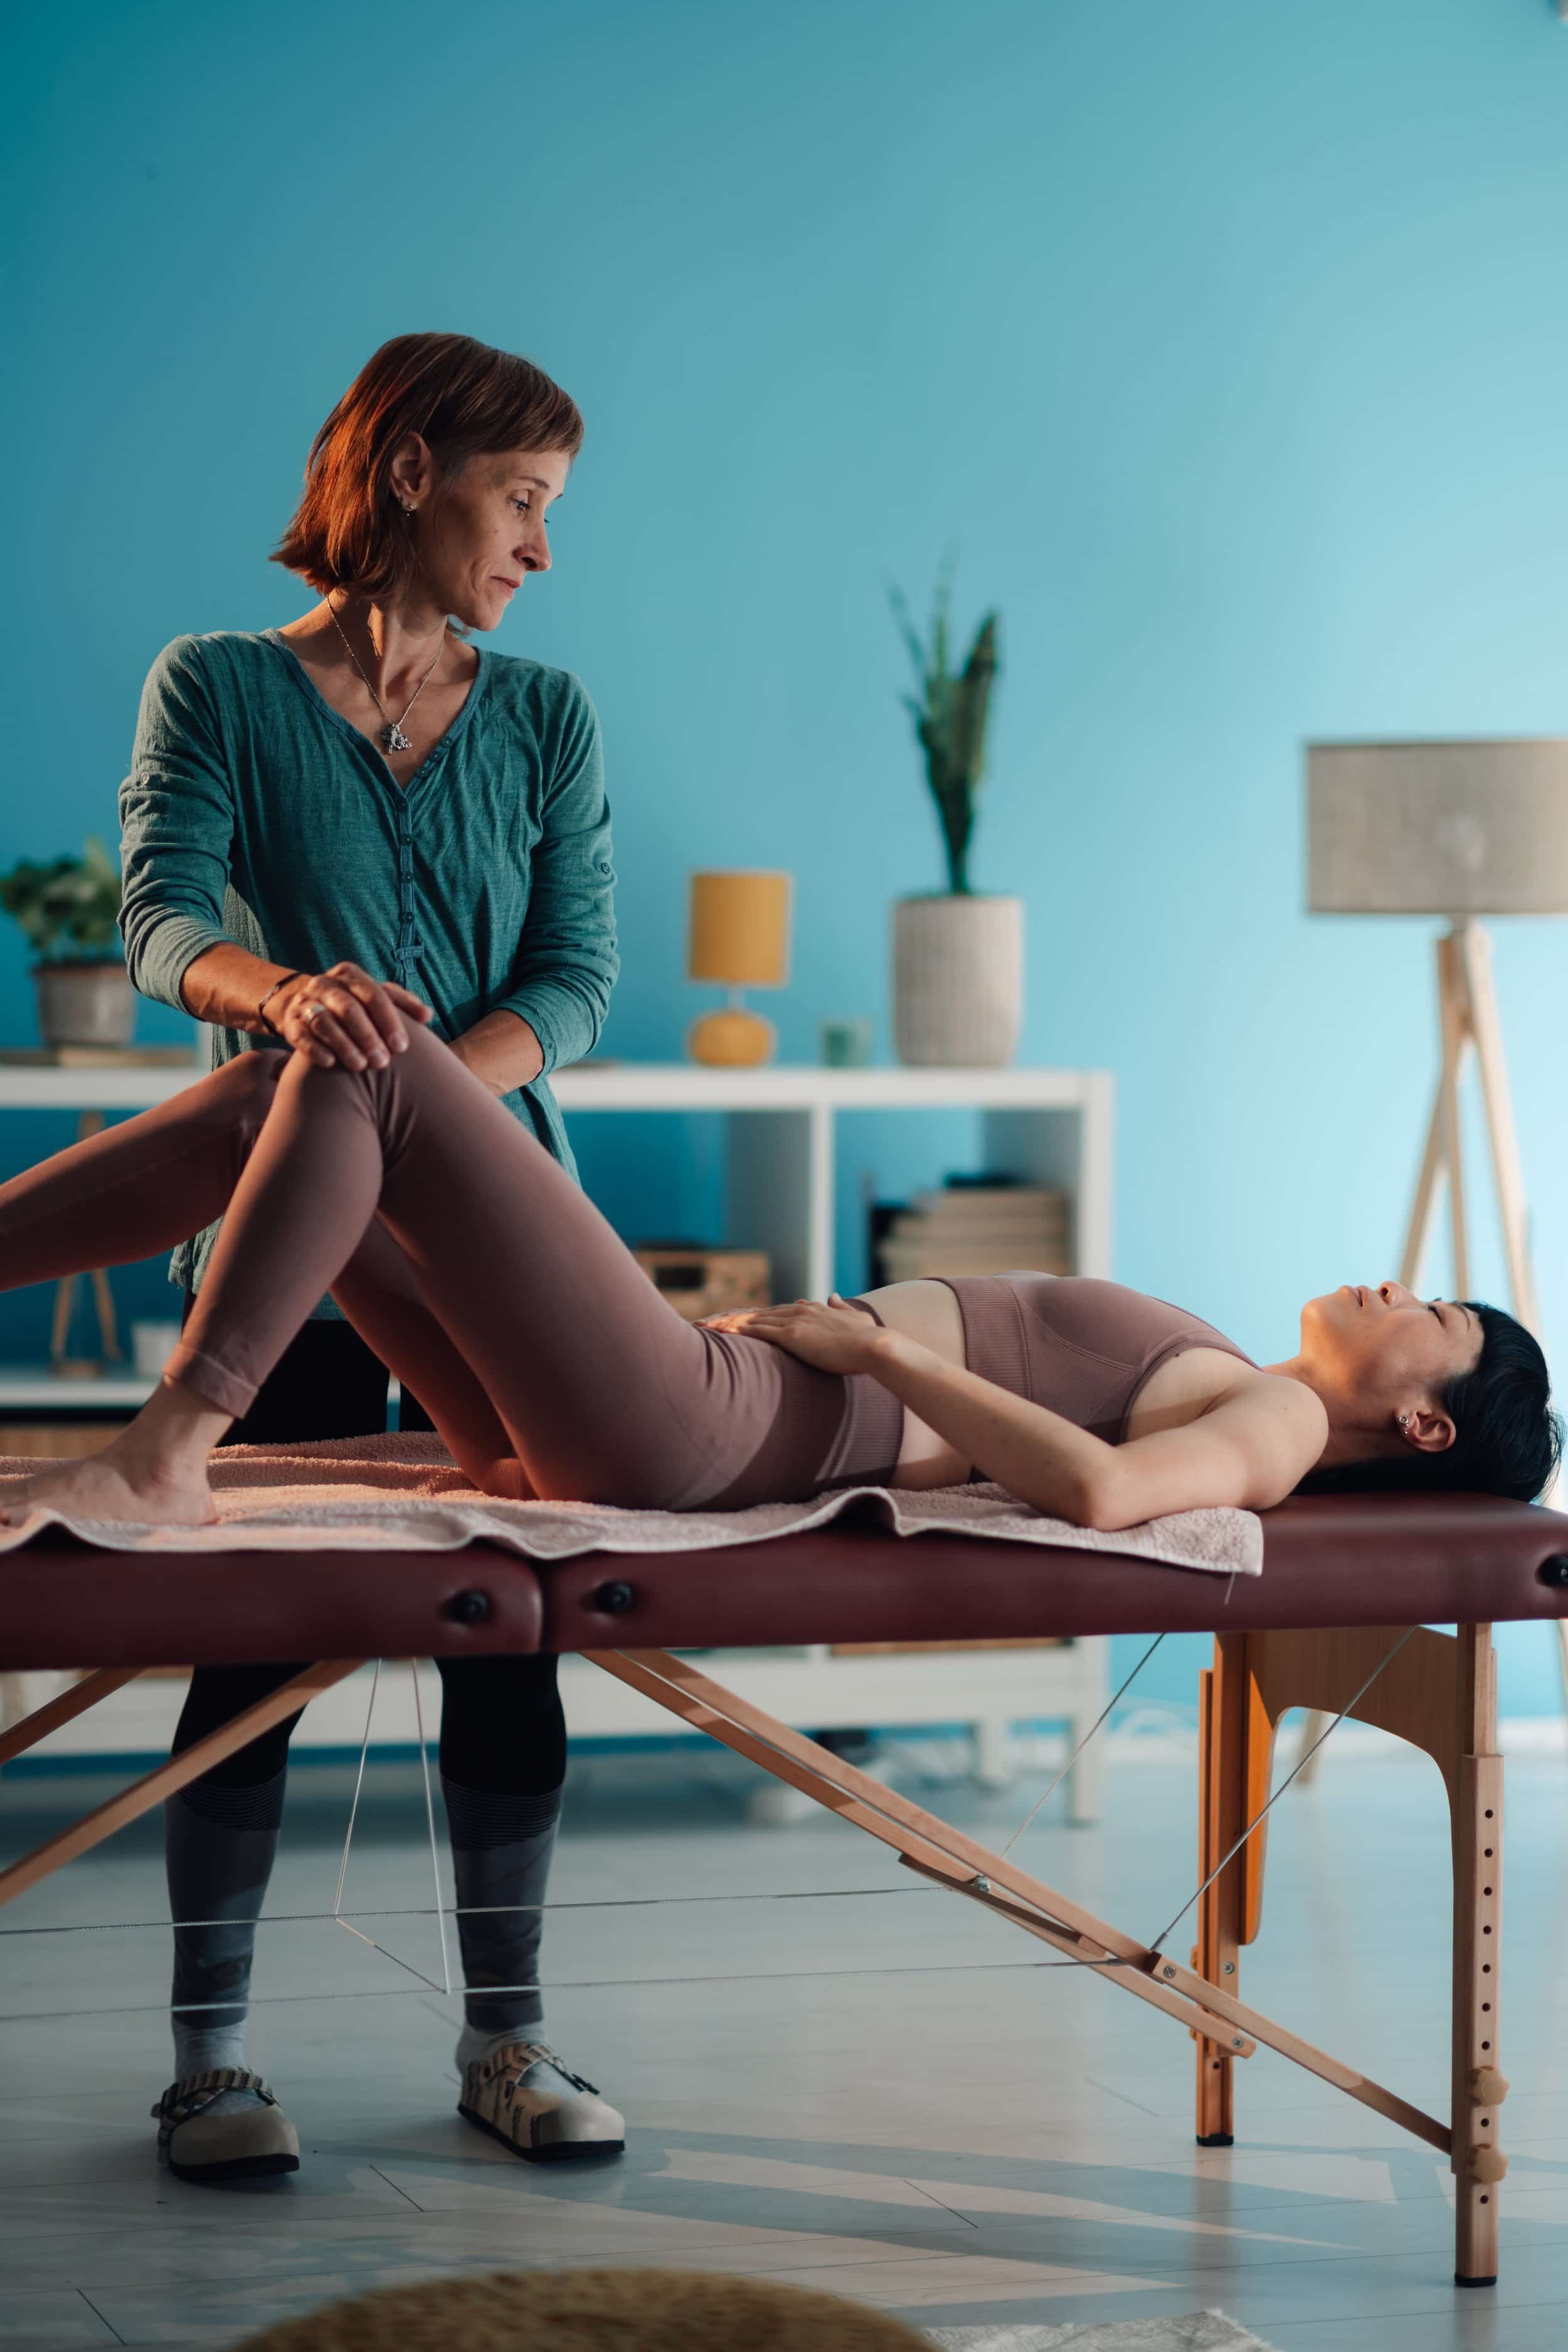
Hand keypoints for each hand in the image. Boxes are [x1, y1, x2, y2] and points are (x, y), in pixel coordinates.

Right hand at [266, 962, 433, 1070]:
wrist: (304, 1006)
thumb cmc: (352, 1005)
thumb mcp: (374, 998)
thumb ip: (401, 1004)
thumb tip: (427, 1015)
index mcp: (350, 975)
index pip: (374, 995)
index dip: (389, 1021)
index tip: (401, 1047)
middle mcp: (325, 984)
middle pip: (349, 1008)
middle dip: (367, 1036)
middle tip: (382, 1063)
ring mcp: (305, 1002)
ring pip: (324, 1021)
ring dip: (343, 1045)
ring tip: (360, 1066)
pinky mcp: (289, 1023)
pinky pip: (300, 1035)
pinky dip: (315, 1049)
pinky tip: (330, 1063)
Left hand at [702, 1294, 882, 1374]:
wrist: (874, 1347)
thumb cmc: (868, 1339)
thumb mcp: (855, 1317)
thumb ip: (841, 1307)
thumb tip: (832, 1294)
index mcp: (814, 1310)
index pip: (778, 1312)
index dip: (757, 1317)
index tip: (740, 1320)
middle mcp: (800, 1311)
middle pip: (760, 1313)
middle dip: (733, 1318)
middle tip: (710, 1322)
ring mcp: (795, 1322)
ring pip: (753, 1320)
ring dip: (728, 1323)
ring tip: (705, 1326)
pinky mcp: (792, 1335)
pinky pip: (758, 1332)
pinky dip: (737, 1331)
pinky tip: (721, 1333)